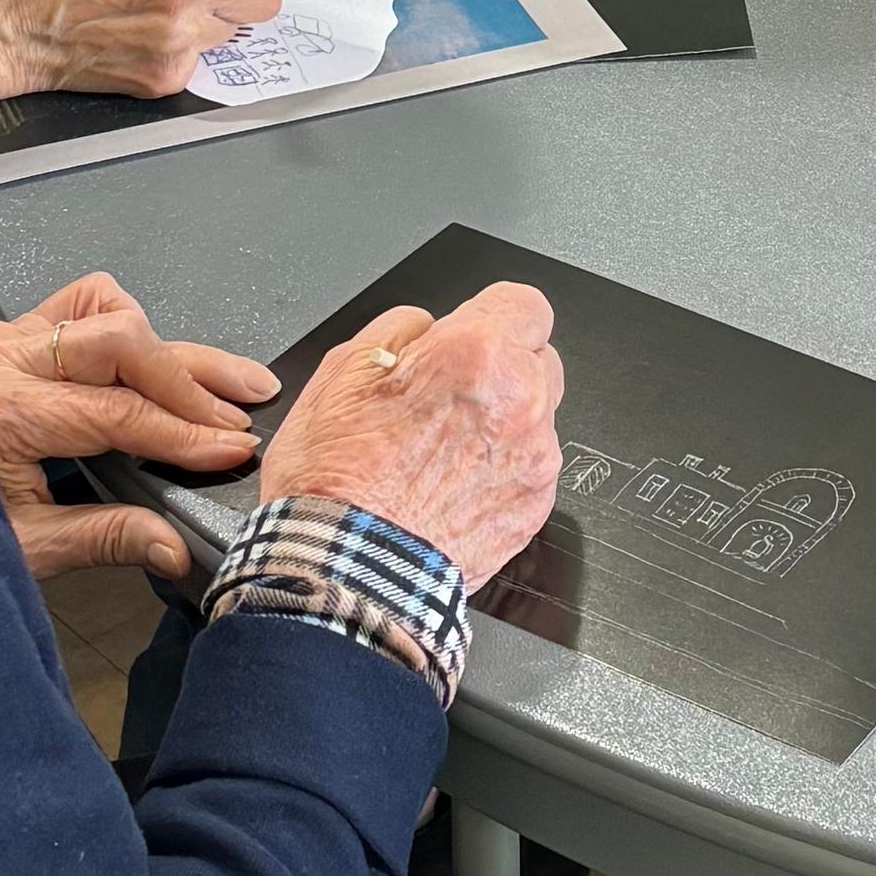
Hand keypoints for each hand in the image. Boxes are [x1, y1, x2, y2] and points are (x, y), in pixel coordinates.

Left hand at [0, 274, 275, 580]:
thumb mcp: (26, 546)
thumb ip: (106, 536)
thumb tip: (172, 543)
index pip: (118, 411)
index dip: (185, 432)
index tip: (232, 446)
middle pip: (124, 343)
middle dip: (191, 384)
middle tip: (236, 416)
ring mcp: (2, 339)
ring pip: (110, 312)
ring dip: (169, 351)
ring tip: (222, 383)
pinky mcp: (8, 333)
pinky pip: (83, 303)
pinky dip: (126, 325)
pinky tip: (155, 358)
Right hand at [259, 283, 564, 588]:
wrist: (346, 572)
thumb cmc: (336, 479)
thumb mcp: (340, 371)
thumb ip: (397, 330)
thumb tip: (423, 329)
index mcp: (474, 353)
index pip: (523, 303)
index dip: (492, 316)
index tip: (471, 335)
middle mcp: (519, 399)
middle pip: (539, 358)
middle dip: (503, 367)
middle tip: (450, 395)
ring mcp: (534, 458)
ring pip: (538, 416)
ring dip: (505, 421)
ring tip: (445, 451)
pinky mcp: (535, 508)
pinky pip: (530, 469)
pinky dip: (502, 470)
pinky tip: (453, 488)